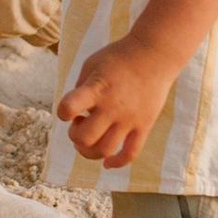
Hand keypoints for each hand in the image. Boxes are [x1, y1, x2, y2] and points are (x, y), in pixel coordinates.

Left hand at [56, 35, 173, 170]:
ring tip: (92, 136)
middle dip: (75, 136)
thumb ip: (80, 89)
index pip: (69, 108)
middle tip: (81, 123)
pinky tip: (107, 163)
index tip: (69, 109)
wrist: (154, 55)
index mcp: (96, 89)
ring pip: (105, 150)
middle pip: (85, 139)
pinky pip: (130, 154)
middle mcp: (113, 107)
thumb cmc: (118, 58)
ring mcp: (130, 119)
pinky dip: (117, 163)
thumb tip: (74, 114)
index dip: (63, 112)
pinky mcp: (144, 126)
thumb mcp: (91, 65)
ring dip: (90, 150)